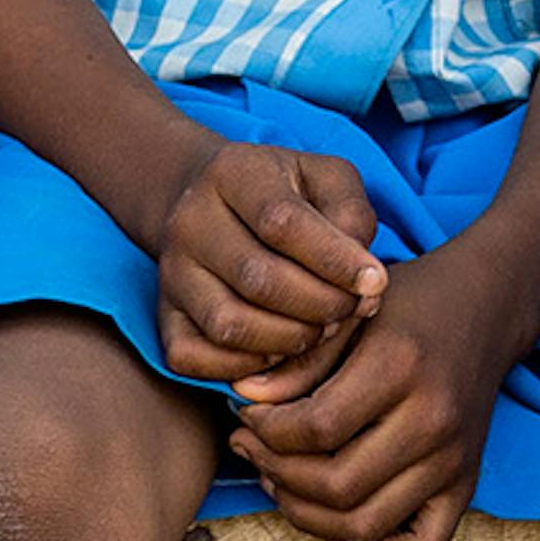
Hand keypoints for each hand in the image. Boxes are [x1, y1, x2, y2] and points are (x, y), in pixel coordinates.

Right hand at [147, 140, 386, 391]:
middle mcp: (189, 221)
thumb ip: (352, 214)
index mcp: (231, 173)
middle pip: (259, 279)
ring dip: (291, 341)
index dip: (335, 260)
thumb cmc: (286, 195)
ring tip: (322, 329)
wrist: (212, 204)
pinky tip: (280, 351)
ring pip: (230, 326)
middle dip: (322, 305)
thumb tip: (364, 278)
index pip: (281, 222)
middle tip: (354, 310)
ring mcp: (170, 273)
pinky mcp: (163, 316)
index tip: (376, 282)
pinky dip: (245, 367)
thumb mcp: (326, 180)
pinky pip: (194, 359)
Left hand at [227, 256, 504, 540]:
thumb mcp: (347, 312)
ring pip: (365, 526)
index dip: (266, 432)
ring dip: (308, 516)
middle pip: (337, 486)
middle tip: (251, 450)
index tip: (246, 416)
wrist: (484, 308)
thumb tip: (246, 403)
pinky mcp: (465, 487)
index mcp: (401, 367)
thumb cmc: (404, 305)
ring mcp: (454, 461)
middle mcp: (434, 421)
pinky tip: (334, 523)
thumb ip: (298, 361)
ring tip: (280, 482)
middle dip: (277, 475)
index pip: (316, 428)